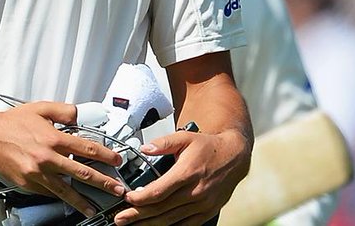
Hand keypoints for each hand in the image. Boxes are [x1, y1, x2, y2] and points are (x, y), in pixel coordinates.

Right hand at [0, 101, 126, 217]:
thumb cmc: (11, 123)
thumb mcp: (40, 108)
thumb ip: (63, 111)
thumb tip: (78, 114)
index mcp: (53, 139)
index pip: (87, 149)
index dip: (106, 156)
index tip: (116, 161)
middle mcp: (48, 158)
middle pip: (82, 173)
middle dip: (103, 182)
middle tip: (116, 189)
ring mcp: (38, 173)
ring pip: (65, 190)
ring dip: (82, 200)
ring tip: (93, 207)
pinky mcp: (28, 183)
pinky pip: (48, 192)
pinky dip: (59, 196)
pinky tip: (67, 200)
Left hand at [114, 128, 250, 225]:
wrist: (234, 156)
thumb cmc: (208, 147)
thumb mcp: (185, 138)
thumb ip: (163, 142)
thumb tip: (144, 148)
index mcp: (187, 172)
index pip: (159, 191)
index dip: (140, 198)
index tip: (127, 198)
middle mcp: (195, 191)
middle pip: (161, 208)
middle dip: (138, 215)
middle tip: (120, 218)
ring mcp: (202, 205)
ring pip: (171, 219)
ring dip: (149, 224)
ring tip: (132, 225)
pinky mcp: (207, 212)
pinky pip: (185, 225)